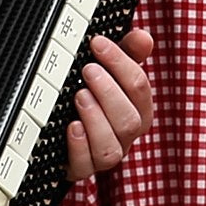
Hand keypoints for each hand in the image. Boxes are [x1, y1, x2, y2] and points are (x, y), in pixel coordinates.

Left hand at [62, 25, 157, 182]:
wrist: (62, 134)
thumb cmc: (93, 98)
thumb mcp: (110, 72)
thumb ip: (128, 54)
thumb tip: (143, 36)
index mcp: (138, 111)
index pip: (140, 88)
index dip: (121, 63)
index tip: (98, 43)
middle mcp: (125, 136)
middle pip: (130, 122)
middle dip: (109, 93)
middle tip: (88, 70)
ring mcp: (103, 155)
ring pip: (111, 149)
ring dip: (96, 120)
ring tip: (79, 96)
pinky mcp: (80, 168)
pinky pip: (85, 165)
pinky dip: (79, 145)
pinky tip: (71, 126)